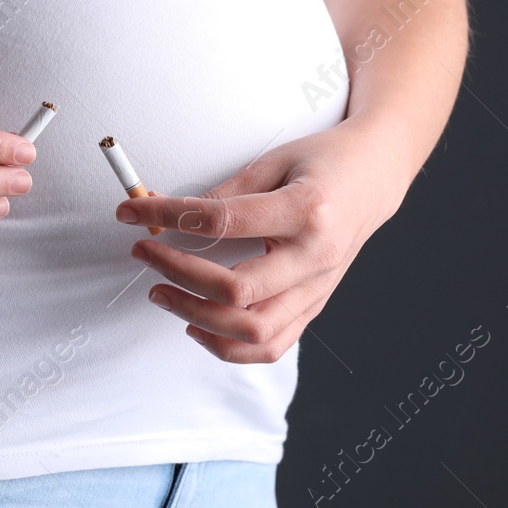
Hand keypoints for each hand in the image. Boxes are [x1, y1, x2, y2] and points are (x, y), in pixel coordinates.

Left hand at [114, 117, 413, 362]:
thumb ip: (225, 193)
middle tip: (143, 254)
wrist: (376, 178)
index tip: (131, 213)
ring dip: (196, 317)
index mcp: (306, 210)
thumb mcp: (274, 161)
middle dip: (177, 274)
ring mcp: (318, 288)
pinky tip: (195, 324)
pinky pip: (270, 346)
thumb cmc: (324, 162)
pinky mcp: (315, 306)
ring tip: (161, 292)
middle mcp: (315, 257)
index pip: (223, 221)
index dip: (168, 217)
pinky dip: (227, 346)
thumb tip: (167, 213)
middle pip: (236, 289)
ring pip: (253, 332)